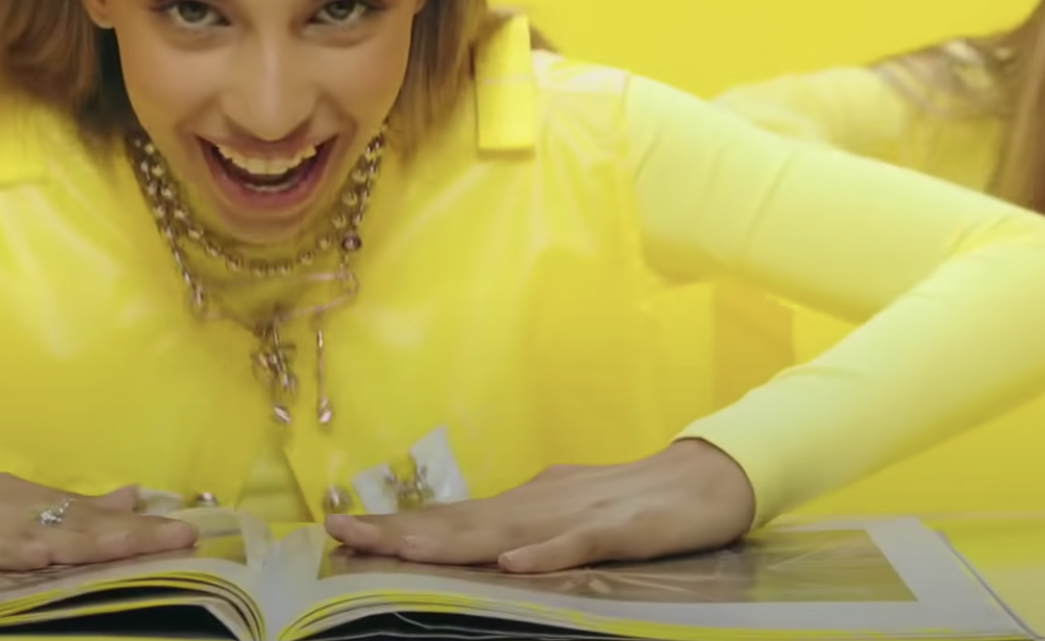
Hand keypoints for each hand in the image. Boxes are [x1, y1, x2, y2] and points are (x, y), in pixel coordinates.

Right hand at [0, 455, 199, 568]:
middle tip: (184, 537)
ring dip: (93, 539)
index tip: (189, 532)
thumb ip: (66, 509)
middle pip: (82, 523)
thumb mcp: (8, 506)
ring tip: (137, 545)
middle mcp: (16, 505)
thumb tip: (130, 499)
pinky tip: (43, 557)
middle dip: (134, 533)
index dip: (140, 527)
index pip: (93, 516)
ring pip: (45, 532)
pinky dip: (16, 550)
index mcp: (30, 502)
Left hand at [324, 439, 756, 573]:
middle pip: (458, 522)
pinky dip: (543, 554)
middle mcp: (535, 505)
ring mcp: (574, 516)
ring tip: (396, 547)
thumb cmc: (634, 504)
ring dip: (447, 540)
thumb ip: (523, 531)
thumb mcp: (565, 519)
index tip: (342, 530)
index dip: (397, 526)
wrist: (705, 479)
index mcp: (522, 506)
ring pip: (501, 532)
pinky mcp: (616, 530)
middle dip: (397, 530)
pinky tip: (510, 565)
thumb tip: (481, 546)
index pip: (450, 519)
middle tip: (339, 532)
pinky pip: (574, 545)